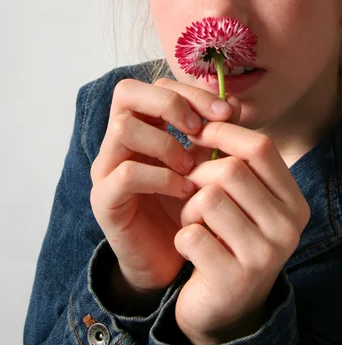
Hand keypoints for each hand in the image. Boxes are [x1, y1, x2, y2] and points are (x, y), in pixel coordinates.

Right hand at [90, 77, 238, 300]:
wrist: (171, 259)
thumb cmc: (188, 206)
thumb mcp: (206, 164)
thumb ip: (216, 133)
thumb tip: (234, 102)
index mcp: (144, 125)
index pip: (157, 85)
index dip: (192, 92)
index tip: (226, 113)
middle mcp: (118, 140)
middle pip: (127, 92)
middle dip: (170, 103)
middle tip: (198, 130)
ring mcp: (106, 167)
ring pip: (123, 127)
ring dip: (165, 143)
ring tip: (190, 167)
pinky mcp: (104, 199)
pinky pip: (126, 173)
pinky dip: (160, 178)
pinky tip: (185, 191)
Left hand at [173, 120, 310, 344]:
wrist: (224, 306)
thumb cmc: (228, 236)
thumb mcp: (239, 195)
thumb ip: (235, 154)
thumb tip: (225, 102)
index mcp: (293, 200)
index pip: (261, 146)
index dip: (222, 133)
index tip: (195, 134)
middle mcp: (289, 226)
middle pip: (231, 169)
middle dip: (197, 174)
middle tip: (188, 189)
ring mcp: (266, 256)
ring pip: (209, 198)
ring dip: (188, 208)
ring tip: (192, 221)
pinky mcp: (235, 279)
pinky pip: (191, 234)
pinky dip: (181, 236)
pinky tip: (190, 248)